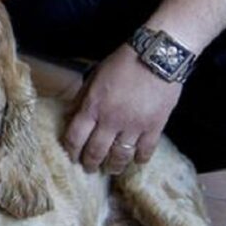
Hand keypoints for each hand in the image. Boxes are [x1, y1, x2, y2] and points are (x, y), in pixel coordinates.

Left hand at [64, 45, 182, 173]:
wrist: (158, 54)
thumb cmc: (123, 62)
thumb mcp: (94, 76)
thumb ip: (81, 98)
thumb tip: (68, 117)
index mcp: (93, 106)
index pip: (75, 137)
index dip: (71, 151)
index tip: (72, 157)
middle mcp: (111, 119)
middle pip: (96, 152)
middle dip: (90, 164)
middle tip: (89, 168)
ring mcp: (134, 125)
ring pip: (120, 156)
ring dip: (113, 167)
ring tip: (111, 170)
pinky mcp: (154, 126)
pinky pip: (145, 151)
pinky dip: (139, 159)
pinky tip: (136, 161)